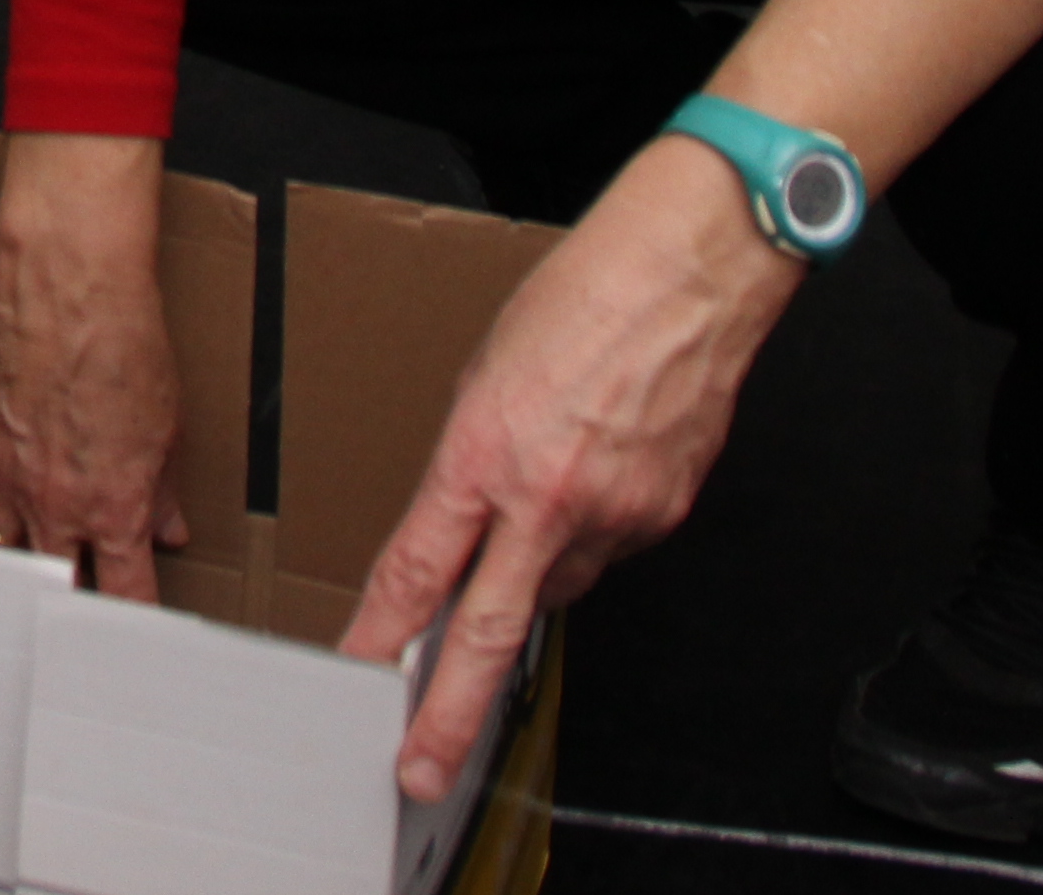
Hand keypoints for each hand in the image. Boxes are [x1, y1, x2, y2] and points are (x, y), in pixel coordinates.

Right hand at [0, 132, 191, 599]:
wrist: (70, 283)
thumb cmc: (122, 339)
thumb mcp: (167, 423)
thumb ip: (163, 487)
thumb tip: (168, 527)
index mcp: (114, 508)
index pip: (125, 593)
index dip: (133, 625)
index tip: (136, 644)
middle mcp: (55, 506)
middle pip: (55, 588)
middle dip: (66, 612)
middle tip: (73, 632)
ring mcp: (4, 479)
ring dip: (8, 581)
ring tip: (12, 610)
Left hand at [335, 138, 799, 797]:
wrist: (686, 275)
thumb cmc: (580, 300)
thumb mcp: (484, 377)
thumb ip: (468, 466)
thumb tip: (458, 532)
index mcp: (484, 452)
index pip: (417, 568)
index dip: (380, 632)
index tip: (356, 671)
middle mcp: (548, 497)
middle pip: (487, 632)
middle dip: (448, 713)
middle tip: (420, 766)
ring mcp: (614, 514)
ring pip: (554, 586)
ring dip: (531, 575)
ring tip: (540, 507)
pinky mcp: (663, 517)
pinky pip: (609, 552)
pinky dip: (590, 534)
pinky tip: (594, 479)